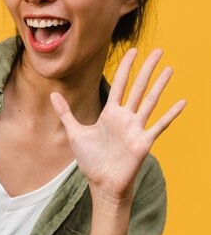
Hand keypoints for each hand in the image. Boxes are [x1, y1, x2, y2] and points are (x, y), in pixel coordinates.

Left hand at [50, 48, 185, 203]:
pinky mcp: (143, 142)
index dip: (126, 67)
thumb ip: (65, 113)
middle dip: (147, 68)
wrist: (101, 183)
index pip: (120, 84)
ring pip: (150, 101)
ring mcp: (136, 129)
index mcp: (110, 113)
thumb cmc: (91, 160)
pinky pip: (159, 126)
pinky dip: (170, 114)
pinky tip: (181, 102)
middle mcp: (126, 117)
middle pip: (138, 87)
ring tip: (170, 69)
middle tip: (159, 50)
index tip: (133, 50)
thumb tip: (53, 94)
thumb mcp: (75, 132)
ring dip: (160, 85)